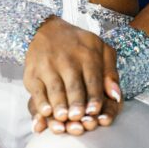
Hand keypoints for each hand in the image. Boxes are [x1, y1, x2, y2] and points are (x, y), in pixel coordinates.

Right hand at [23, 15, 121, 135]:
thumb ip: (111, 73)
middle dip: (76, 103)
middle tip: (78, 118)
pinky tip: (46, 111)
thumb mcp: (101, 50)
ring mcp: (48, 66)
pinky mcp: (32, 73)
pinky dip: (40, 101)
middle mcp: (67, 60)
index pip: (92, 80)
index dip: (94, 97)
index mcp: (87, 55)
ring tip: (62, 118)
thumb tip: (116, 96)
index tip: (94, 112)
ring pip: (55, 89)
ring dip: (59, 105)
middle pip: (74, 86)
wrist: (46, 29)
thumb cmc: (79, 45)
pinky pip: (37, 90)